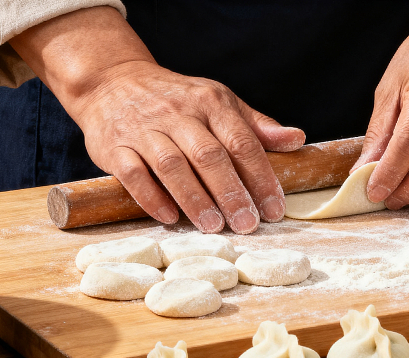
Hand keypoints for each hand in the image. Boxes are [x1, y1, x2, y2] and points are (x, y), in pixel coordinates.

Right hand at [10, 7, 303, 233]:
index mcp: (211, 103)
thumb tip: (297, 140)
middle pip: (209, 155)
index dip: (261, 177)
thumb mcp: (219, 103)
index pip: (242, 142)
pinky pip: (133, 173)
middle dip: (231, 193)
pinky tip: (169, 218)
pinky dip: (151, 197)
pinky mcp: (115, 146)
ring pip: (172, 165)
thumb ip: (257, 126)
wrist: (112, 81)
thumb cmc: (177, 101)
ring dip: (195, 199)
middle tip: (247, 224)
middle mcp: (178, 114)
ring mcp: (144, 129)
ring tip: (214, 226)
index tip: (274, 209)